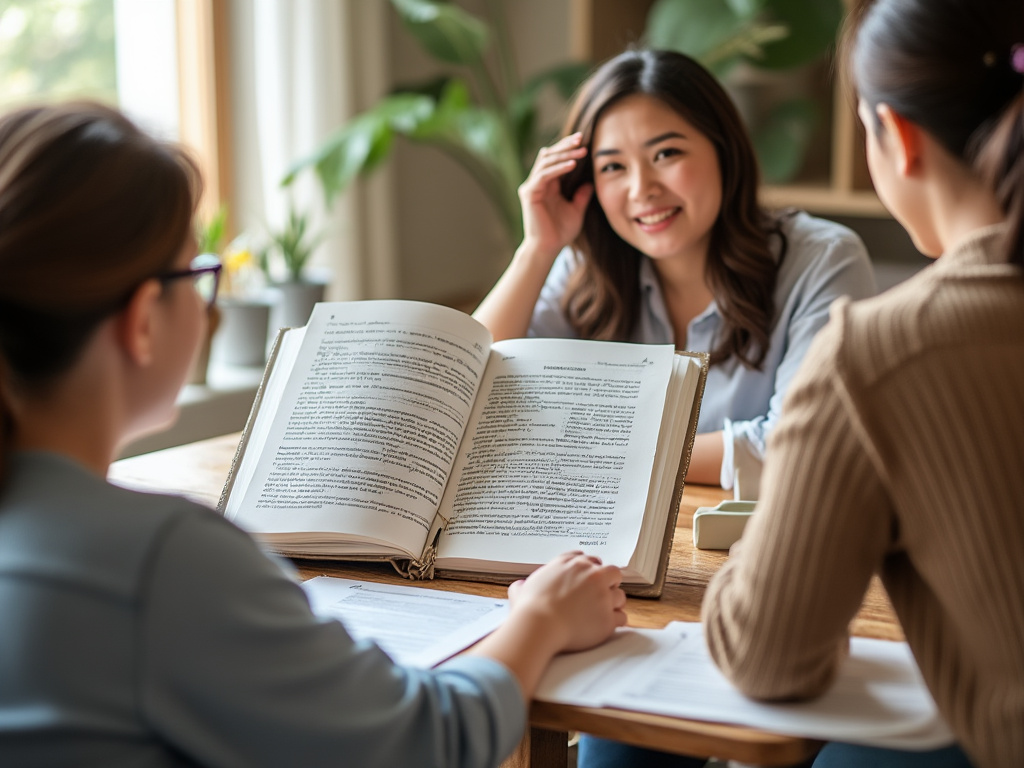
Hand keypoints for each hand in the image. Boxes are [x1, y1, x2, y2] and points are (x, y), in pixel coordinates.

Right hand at [507, 551, 626, 652]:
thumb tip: (519, 586)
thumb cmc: (529, 609)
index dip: (589, 570)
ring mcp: (603, 596)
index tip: (586, 579)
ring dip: (613, 603)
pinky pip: (621, 616)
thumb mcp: (521, 590)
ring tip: (603, 612)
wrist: (539, 625)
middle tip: (600, 594)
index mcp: (571, 564)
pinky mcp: (608, 617)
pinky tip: (606, 625)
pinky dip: (615, 621)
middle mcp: (590, 575)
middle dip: (608, 582)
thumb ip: (523, 585)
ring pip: (620, 595)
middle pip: (611, 572)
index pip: (588, 559)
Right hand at [518, 133, 593, 258]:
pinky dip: (558, 168)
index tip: (584, 141)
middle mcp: (537, 182)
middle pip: (549, 155)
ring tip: (581, 150)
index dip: (568, 149)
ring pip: (546, 161)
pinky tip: (572, 164)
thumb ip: (582, 196)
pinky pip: (544, 175)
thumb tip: (590, 182)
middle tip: (581, 138)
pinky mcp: (529, 193)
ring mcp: (531, 187)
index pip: (555, 159)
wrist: (548, 249)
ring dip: (564, 154)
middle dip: (565, 145)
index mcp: (547, 185)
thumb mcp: (577, 210)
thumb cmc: (560, 232)